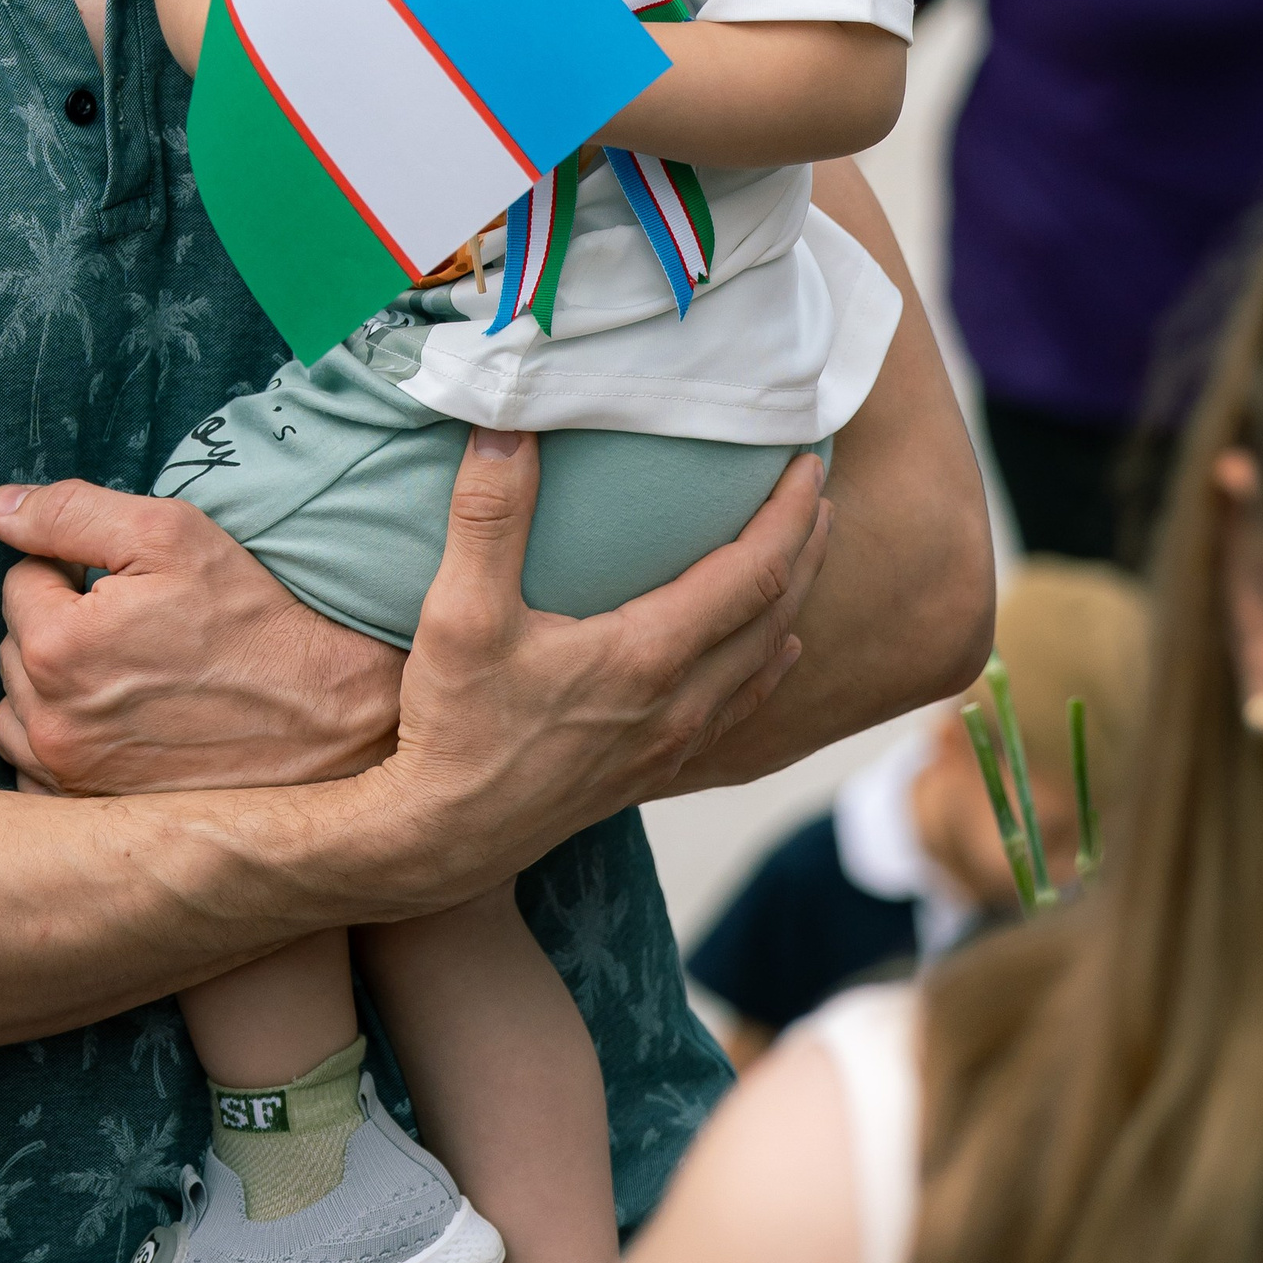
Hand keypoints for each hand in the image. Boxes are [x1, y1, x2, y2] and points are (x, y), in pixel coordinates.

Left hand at [0, 477, 401, 792]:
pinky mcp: (90, 813)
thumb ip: (71, 513)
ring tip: (123, 677)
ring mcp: (69, 777)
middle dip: (59, 628)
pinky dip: (60, 746)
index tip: (127, 587)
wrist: (326, 717)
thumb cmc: (252, 619)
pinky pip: (36, 770)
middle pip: (14, 646)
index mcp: (59, 647)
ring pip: (16, 710)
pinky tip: (115, 730)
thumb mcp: (170, 534)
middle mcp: (51, 723)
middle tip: (134, 629)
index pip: (21, 582)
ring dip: (49, 688)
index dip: (73, 571)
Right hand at [359, 429, 829, 914]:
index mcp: (646, 656)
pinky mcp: (653, 771)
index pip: (752, 572)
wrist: (445, 837)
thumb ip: (489, 515)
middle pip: (774, 614)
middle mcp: (677, 702)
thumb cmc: (453, 726)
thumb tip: (506, 426)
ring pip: (764, 664)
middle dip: (805, 547)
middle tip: (817, 493)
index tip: (808, 465)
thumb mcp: (459, 613)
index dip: (788, 515)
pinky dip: (770, 667)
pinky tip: (775, 654)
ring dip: (792, 602)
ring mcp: (671, 742)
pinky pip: (741, 712)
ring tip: (803, 555)